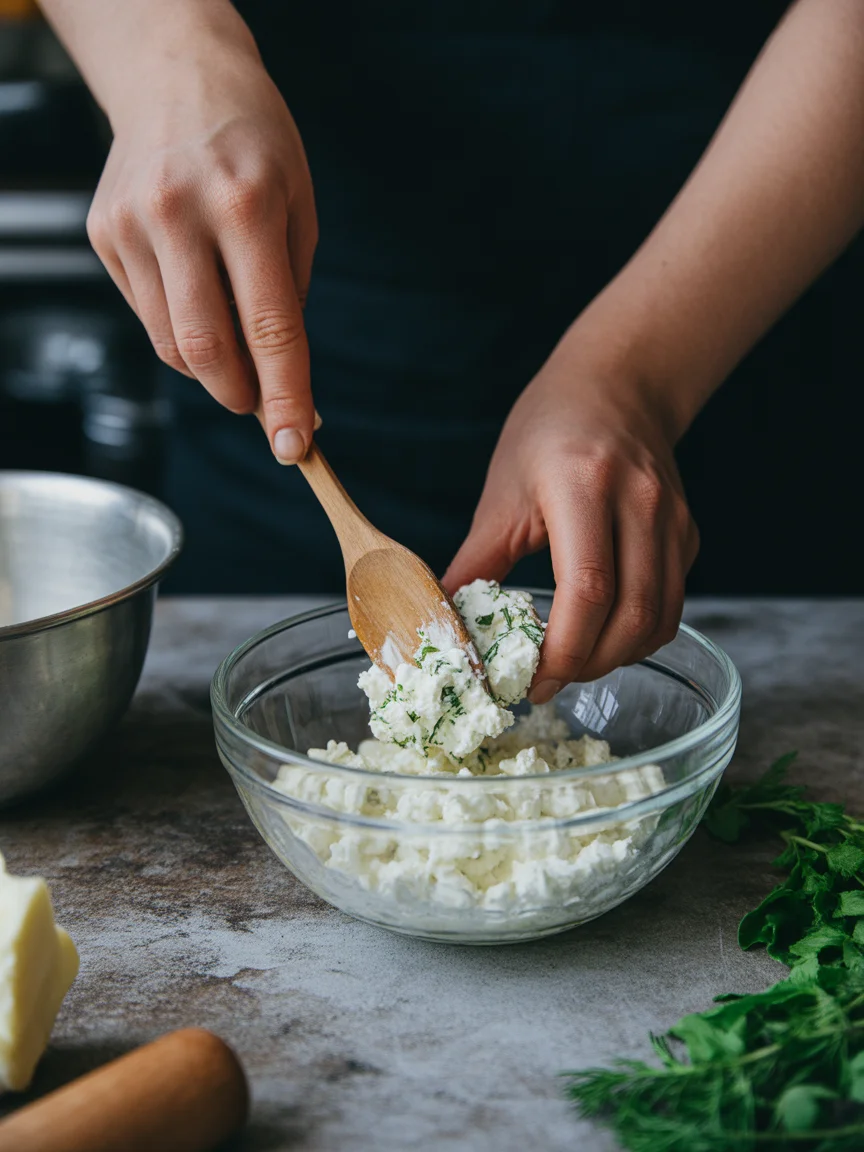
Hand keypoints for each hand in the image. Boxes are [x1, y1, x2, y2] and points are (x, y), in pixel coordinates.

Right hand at [86, 33, 316, 462]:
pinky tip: (198, 295)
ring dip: (211, 370)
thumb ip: (291, 297)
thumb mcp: (301, 209)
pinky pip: (149, 316)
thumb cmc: (256, 146)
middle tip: (263, 403)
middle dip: (241, 396)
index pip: (270, 328)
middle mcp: (180, 213)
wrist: (177, 77)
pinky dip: (182, 330)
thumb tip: (285, 385)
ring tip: (235, 344)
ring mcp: (132, 224)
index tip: (296, 447)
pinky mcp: (104, 235)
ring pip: (171, 346)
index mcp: (247, 203)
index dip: (286, 397)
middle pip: (207, 350)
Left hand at [442, 346, 698, 699]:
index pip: (587, 589)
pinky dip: (636, 636)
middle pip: (631, 615)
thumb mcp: (500, 495)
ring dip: (615, 658)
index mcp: (583, 485)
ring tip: (571, 665)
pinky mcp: (687, 535)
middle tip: (545, 681)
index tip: (530, 678)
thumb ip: (476, 566)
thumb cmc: (547, 433)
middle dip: (587, 665)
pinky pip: (671, 605)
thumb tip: (442, 626)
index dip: (562, 649)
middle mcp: (640, 503)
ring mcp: (672, 520)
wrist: (616, 387)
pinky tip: (600, 636)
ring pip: (659, 620)